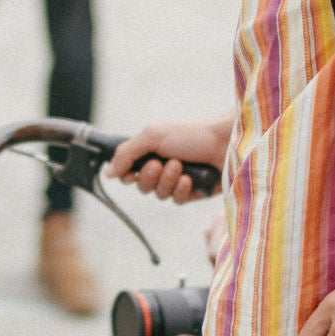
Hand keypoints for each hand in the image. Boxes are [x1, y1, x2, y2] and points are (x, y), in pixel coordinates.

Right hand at [107, 116, 231, 202]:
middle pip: (142, 186)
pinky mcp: (194, 193)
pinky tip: (191, 179)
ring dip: (168, 181)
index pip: (128, 171)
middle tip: (162, 163)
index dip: (128, 174)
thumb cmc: (192, 134)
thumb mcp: (152, 135)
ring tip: (181, 167)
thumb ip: (126, 153)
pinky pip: (177, 201)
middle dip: (150, 176)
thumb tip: (107, 172)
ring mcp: (179, 180)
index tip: (132, 170)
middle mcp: (163, 166)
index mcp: (152, 150)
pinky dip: (182, 190)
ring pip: (160, 195)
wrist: (228, 143)